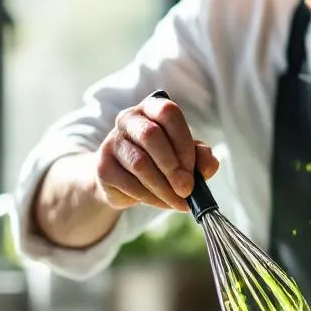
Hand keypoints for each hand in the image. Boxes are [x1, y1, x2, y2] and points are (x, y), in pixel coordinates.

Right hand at [94, 94, 219, 211]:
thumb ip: (201, 157)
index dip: (183, 141)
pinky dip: (151, 198)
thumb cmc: (160, 162)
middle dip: (173, 167)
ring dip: (164, 187)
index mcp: (152, 108)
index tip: (193, 169)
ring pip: (140, 164)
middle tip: (187, 189)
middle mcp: (129, 119)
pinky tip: (162, 202)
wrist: (122, 181)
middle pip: (150, 136)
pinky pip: (130, 184)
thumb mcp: (185, 157)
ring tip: (178, 201)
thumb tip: (208, 163)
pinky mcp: (103, 167)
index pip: (168, 113)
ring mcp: (112, 141)